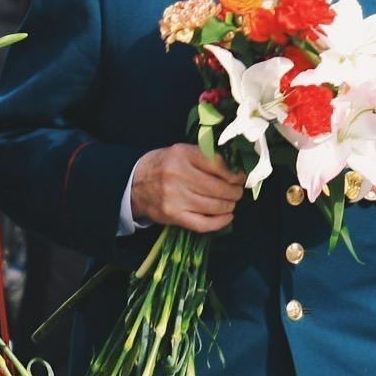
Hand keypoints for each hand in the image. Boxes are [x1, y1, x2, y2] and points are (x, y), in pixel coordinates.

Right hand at [131, 144, 248, 232]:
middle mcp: (178, 175)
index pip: (218, 164)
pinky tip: (227, 217)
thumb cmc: (163, 165)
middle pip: (219, 187)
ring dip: (229, 206)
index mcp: (182, 154)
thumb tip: (236, 169)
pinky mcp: (173, 216)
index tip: (241, 177)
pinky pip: (203, 223)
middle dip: (235, 191)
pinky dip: (220, 222)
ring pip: (214, 206)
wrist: (134, 184)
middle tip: (238, 191)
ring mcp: (175, 197)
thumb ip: (205, 157)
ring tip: (231, 202)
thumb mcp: (180, 151)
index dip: (235, 173)